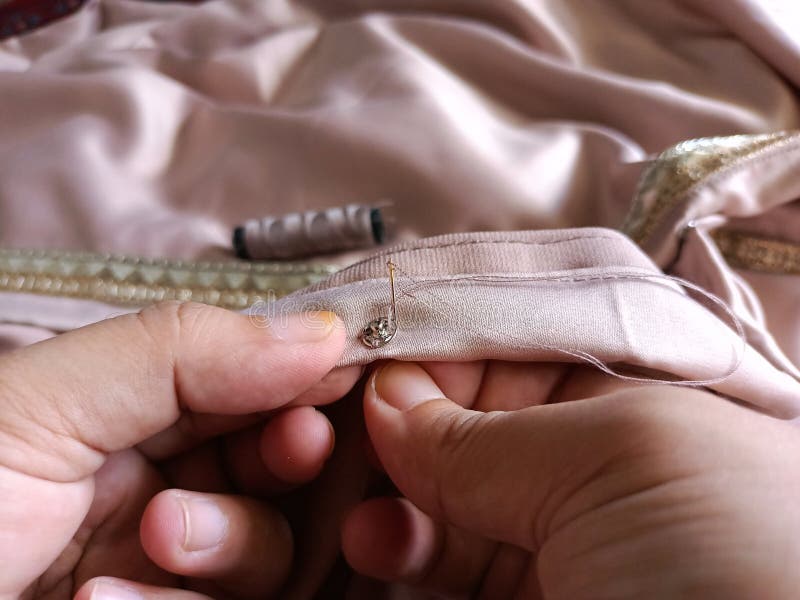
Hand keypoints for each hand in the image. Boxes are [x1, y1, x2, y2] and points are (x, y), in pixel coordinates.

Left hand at [0, 302, 360, 598]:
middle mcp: (161, 479)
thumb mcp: (45, 400)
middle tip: (290, 448)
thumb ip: (185, 352)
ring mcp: (168, 563)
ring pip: (269, 548)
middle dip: (285, 458)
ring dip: (228, 542)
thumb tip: (326, 330)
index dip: (307, 375)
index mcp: (136, 409)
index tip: (345, 377)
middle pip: (281, 465)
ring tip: (157, 540)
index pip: (256, 378)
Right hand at [343, 361, 799, 598]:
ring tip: (343, 491)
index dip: (441, 342)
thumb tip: (386, 397)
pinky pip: (441, 563)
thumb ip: (488, 431)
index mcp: (646, 400)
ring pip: (448, 494)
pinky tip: (367, 539)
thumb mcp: (624, 457)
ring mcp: (558, 544)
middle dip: (400, 412)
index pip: (519, 347)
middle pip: (473, 418)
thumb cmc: (740, 560)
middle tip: (335, 416)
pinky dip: (395, 547)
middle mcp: (599, 468)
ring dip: (386, 485)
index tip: (368, 347)